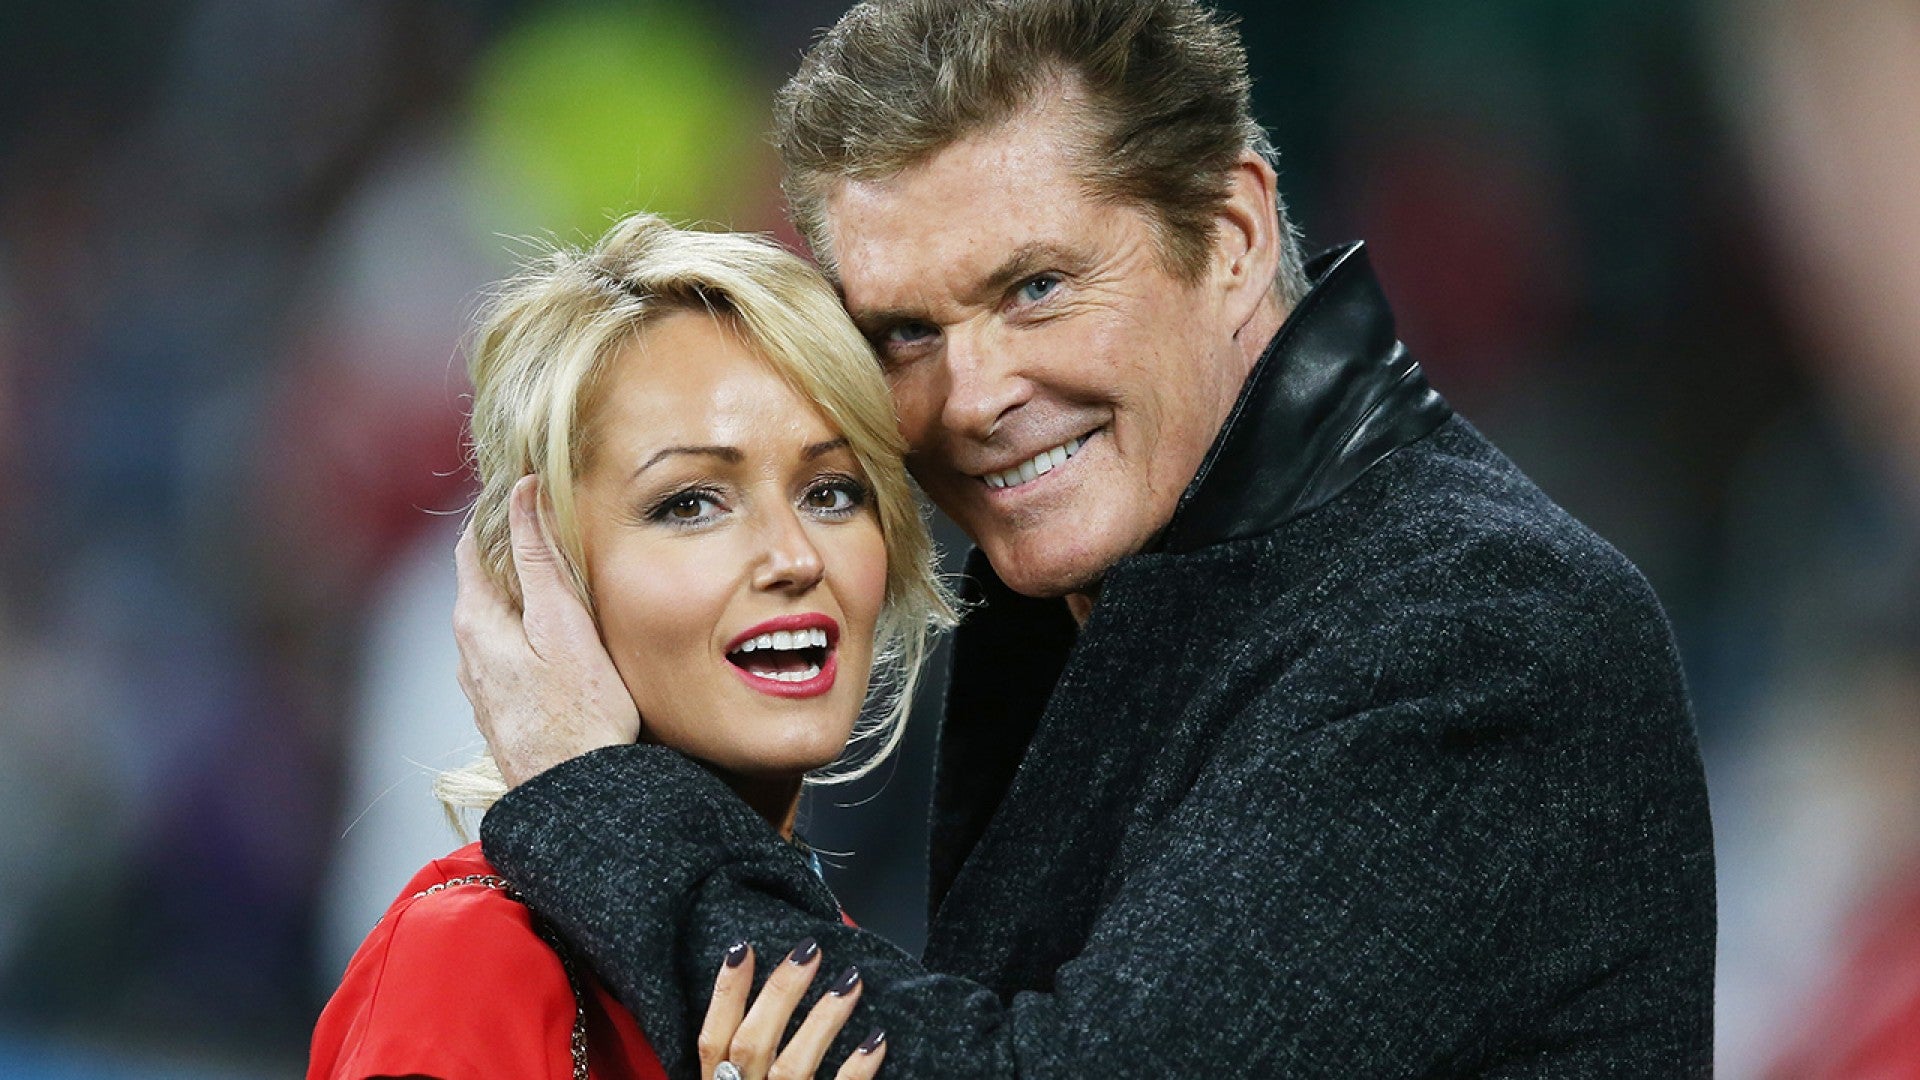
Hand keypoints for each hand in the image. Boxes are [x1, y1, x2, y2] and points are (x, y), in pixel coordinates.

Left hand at [453, 475, 639, 786]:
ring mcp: (480, 685)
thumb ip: (540, 557)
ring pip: (494, 621)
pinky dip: (525, 632)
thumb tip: (522, 492)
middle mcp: (467, 652)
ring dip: (520, 597)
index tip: (528, 491)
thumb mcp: (564, 623)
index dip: (497, 514)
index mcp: (477, 621)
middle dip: (513, 554)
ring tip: (561, 581)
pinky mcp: (500, 710)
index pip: (471, 546)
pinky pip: (505, 653)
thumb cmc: (581, 713)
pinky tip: (557, 639)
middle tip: (555, 528)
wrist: (577, 797)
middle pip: (482, 583)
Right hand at [700, 938, 886, 1079]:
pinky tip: (875, 1041)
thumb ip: (741, 1065)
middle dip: (780, 992)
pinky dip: (854, 1070)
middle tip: (811, 950)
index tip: (743, 948)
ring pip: (791, 1068)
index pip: (711, 1039)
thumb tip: (768, 1004)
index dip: (724, 994)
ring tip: (851, 983)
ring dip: (823, 1021)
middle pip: (751, 1043)